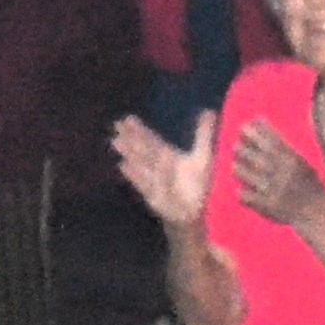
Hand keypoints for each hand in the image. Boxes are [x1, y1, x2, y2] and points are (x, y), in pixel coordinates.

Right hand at [110, 110, 214, 230]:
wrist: (197, 214)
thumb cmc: (198, 185)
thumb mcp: (203, 157)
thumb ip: (204, 134)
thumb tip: (208, 110)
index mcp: (169, 156)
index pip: (152, 141)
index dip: (140, 130)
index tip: (127, 118)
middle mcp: (159, 167)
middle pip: (143, 150)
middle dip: (131, 139)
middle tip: (116, 125)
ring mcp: (155, 182)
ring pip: (141, 164)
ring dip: (129, 153)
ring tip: (116, 141)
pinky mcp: (155, 198)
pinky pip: (143, 185)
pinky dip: (134, 175)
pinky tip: (122, 165)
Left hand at [227, 120, 324, 232]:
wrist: (316, 212)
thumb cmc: (305, 182)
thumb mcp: (297, 161)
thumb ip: (278, 143)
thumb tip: (256, 120)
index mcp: (292, 161)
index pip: (272, 142)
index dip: (256, 133)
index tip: (244, 127)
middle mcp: (284, 174)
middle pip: (259, 159)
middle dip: (245, 151)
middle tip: (236, 146)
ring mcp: (276, 191)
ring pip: (252, 178)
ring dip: (241, 171)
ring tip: (235, 167)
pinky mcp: (270, 207)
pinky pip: (251, 198)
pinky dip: (245, 195)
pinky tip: (241, 192)